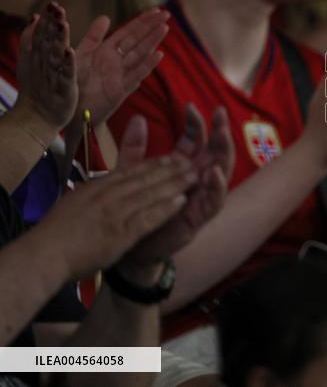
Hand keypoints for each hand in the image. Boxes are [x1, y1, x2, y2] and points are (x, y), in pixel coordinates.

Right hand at [16, 3, 76, 130]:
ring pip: (56, 55)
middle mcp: (44, 64)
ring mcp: (53, 75)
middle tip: (57, 8)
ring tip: (63, 24)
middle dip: (52, 25)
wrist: (36, 117)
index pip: (42, 34)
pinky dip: (66, 64)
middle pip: (48, 41)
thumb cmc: (37, 86)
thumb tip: (35, 17)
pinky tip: (69, 52)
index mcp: (39, 56)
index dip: (47, 19)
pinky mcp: (63, 88)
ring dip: (59, 40)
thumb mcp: (31, 60)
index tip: (53, 4)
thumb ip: (32, 39)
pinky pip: (65, 74)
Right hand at [32, 117, 194, 279]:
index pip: (130, 171)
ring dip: (175, 184)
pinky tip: (182, 201)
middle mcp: (107, 196)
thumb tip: (104, 185)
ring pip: (151, 194)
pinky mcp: (120, 233)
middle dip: (170, 170)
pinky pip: (148, 217)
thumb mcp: (75, 202)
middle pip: (145, 178)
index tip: (170, 157)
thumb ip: (93, 193)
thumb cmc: (56, 233)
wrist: (44, 255)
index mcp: (96, 188)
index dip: (153, 164)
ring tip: (194, 177)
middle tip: (190, 162)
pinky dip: (166, 208)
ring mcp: (115, 213)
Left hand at [75, 9, 167, 125]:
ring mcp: (121, 74)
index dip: (142, 21)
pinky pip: (136, 75)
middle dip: (152, 27)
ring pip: (140, 54)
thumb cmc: (74, 83)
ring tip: (164, 28)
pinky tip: (158, 54)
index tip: (157, 10)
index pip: (128, 32)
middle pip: (138, 41)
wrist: (71, 110)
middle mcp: (117, 61)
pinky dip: (147, 65)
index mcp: (107, 51)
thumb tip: (106, 17)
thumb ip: (93, 37)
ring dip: (152, 41)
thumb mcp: (81, 55)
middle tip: (167, 14)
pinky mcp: (121, 90)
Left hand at [123, 106, 233, 266]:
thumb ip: (135, 149)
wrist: (131, 249)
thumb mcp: (132, 175)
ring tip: (223, 135)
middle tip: (220, 112)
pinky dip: (217, 185)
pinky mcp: (200, 215)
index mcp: (182, 166)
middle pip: (214, 150)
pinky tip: (213, 172)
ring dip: (224, 152)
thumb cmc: (135, 211)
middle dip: (219, 131)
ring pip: (222, 170)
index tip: (189, 106)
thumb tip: (138, 118)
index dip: (195, 122)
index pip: (195, 139)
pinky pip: (215, 199)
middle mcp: (197, 178)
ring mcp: (201, 196)